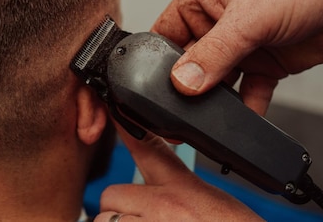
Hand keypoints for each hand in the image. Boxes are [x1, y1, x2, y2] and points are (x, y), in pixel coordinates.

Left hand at [94, 124, 261, 220]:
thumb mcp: (217, 205)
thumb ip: (185, 194)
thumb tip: (161, 198)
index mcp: (184, 189)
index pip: (147, 146)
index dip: (126, 127)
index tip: (114, 111)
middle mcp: (163, 204)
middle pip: (112, 194)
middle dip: (121, 210)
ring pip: (105, 220)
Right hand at [152, 0, 322, 114]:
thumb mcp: (249, 17)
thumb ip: (214, 53)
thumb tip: (182, 82)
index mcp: (200, 1)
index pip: (164, 35)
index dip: (156, 61)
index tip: (155, 88)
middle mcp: (215, 25)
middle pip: (187, 64)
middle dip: (186, 87)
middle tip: (183, 110)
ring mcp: (239, 48)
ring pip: (215, 83)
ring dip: (215, 101)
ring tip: (212, 117)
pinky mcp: (262, 66)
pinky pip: (246, 94)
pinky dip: (246, 109)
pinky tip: (244, 120)